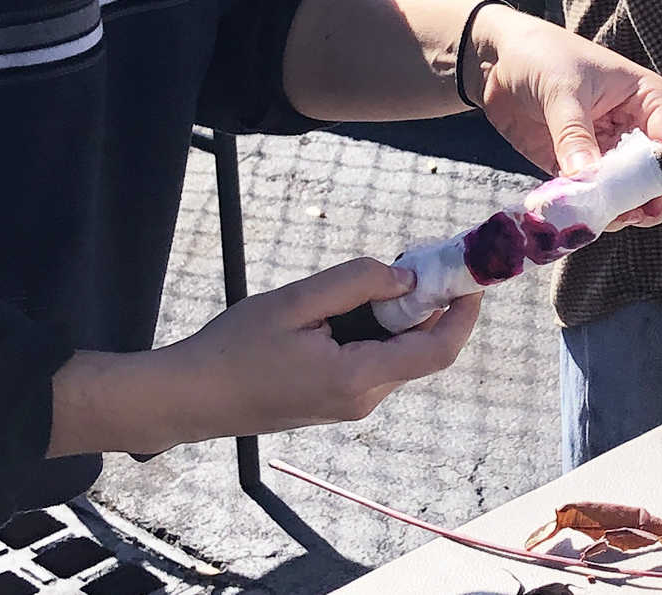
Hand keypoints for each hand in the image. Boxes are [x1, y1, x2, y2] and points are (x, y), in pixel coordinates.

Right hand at [50, 258, 480, 455]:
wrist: (190, 398)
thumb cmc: (234, 349)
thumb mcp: (296, 302)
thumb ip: (356, 283)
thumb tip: (407, 278)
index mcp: (357, 378)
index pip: (437, 350)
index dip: (463, 312)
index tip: (471, 274)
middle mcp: (362, 399)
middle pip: (419, 348)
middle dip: (427, 302)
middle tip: (414, 257)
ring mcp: (348, 404)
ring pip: (394, 353)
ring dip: (395, 314)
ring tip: (368, 278)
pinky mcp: (333, 400)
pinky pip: (371, 361)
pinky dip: (374, 330)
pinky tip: (343, 306)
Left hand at [471, 5, 661, 228]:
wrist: (500, 60)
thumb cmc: (543, 57)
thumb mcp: (562, 90)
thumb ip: (575, 134)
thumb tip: (586, 177)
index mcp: (648, 100)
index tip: (651, 197)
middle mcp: (636, 129)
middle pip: (656, 177)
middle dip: (643, 199)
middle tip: (620, 213)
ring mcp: (609, 152)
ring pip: (627, 194)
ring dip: (613, 210)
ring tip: (590, 213)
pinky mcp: (580, 169)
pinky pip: (593, 198)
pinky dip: (585, 210)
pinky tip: (570, 212)